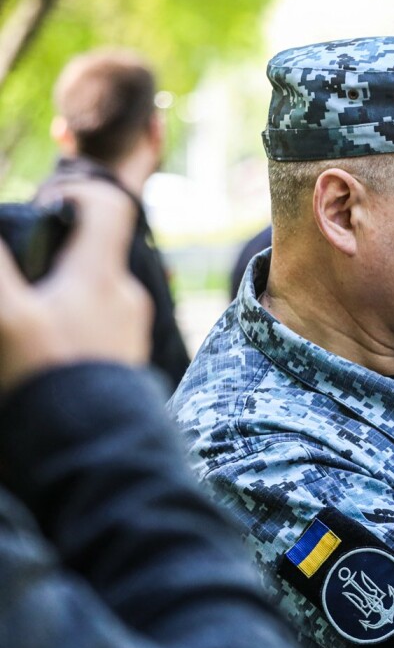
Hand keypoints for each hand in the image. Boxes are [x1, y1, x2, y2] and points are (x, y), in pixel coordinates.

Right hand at [0, 181, 151, 390]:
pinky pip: (94, 327)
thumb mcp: (7, 317)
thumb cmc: (47, 382)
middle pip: (90, 253)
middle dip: (50, 254)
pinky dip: (66, 325)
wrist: (92, 457)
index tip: (41, 201)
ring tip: (18, 317)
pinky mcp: (124, 363)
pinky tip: (37, 350)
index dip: (74, 191)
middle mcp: (125, 298)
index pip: (108, 205)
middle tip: (17, 276)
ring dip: (54, 294)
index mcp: (101, 276)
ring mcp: (129, 332)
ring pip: (89, 292)